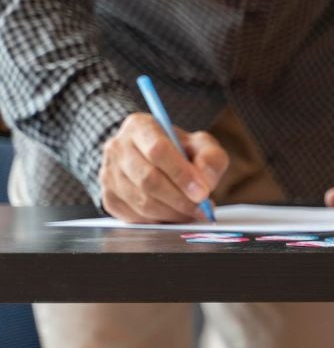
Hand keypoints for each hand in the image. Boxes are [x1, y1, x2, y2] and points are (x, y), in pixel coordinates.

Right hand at [99, 113, 228, 222]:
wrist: (154, 159)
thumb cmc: (180, 151)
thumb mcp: (202, 145)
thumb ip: (210, 158)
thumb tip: (205, 182)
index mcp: (140, 126)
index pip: (157, 150)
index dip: (181, 174)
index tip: (202, 192)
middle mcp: (118, 147)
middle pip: (148, 178)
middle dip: (180, 199)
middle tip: (203, 209)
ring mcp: (109, 173)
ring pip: (141, 201)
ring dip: (173, 213)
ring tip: (193, 213)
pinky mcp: (108, 196)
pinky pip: (134, 216)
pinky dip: (160, 220)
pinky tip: (175, 215)